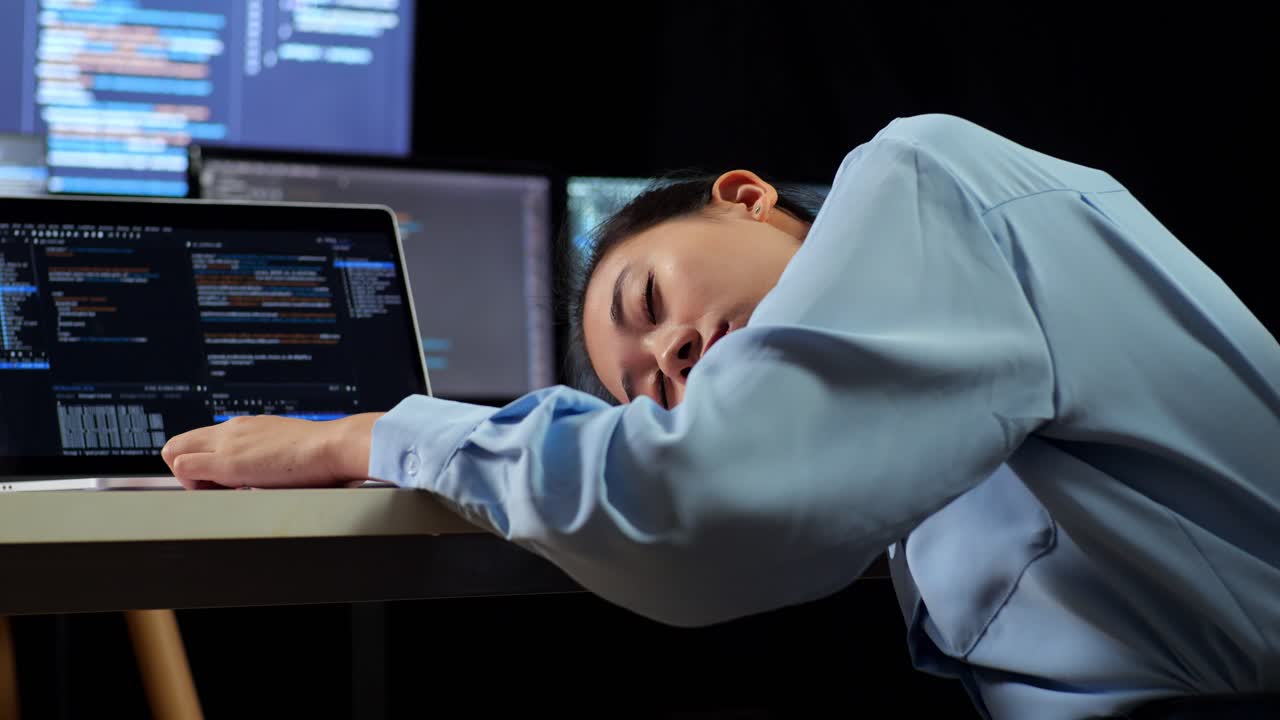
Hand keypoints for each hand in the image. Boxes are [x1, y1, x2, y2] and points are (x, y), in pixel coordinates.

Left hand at [160, 413, 383, 489]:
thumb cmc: (324, 454)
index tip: (219, 483)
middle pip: (178, 443)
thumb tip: (276, 471)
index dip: (201, 464)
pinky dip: (192, 487)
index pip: (201, 440)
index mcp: (248, 427)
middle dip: (186, 470)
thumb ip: (272, 456)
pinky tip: (221, 494)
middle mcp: (232, 429)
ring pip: (174, 452)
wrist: (335, 446)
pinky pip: (183, 468)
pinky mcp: (228, 462)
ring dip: (188, 479)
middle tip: (212, 489)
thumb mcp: (289, 449)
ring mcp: (228, 443)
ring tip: (219, 493)